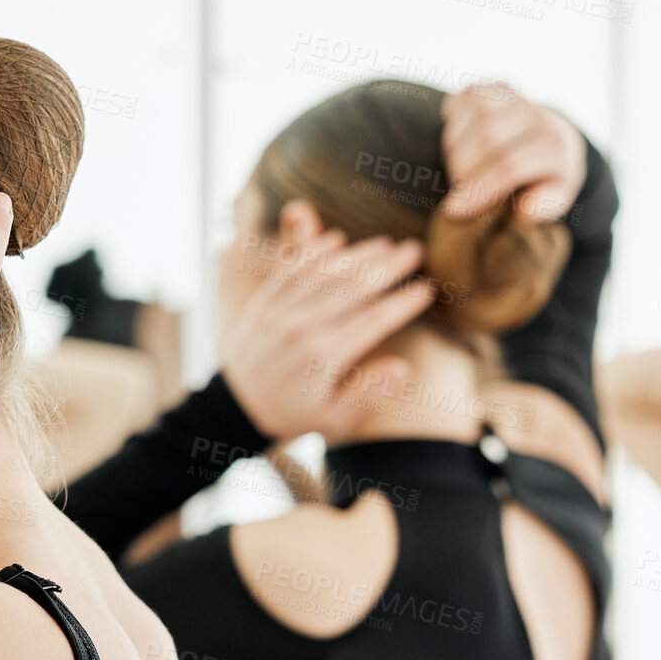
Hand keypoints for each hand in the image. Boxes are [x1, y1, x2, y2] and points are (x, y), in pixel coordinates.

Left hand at [220, 208, 433, 441]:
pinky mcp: (262, 302)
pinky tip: (335, 240)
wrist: (234, 406)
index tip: (426, 289)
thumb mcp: (332, 420)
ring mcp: (279, 311)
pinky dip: (312, 252)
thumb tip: (402, 367)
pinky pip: (289, 269)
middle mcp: (301, 328)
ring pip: (324, 272)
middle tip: (414, 251)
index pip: (374, 320)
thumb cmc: (290, 413)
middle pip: (353, 287)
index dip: (403, 303)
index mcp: (322, 357)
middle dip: (387, 266)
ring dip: (357, 254)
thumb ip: (368, 395)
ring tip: (385, 244)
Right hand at [441, 83, 584, 222]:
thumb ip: (541, 209)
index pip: (509, 166)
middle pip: (488, 138)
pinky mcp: (497, 88)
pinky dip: (454, 121)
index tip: (454, 212)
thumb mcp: (549, 203)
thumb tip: (523, 208)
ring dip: (456, 147)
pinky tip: (460, 141)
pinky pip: (465, 98)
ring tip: (461, 167)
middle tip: (458, 190)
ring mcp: (520, 100)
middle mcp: (540, 119)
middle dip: (463, 169)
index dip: (478, 189)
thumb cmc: (542, 181)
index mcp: (556, 150)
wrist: (550, 144)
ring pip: (475, 116)